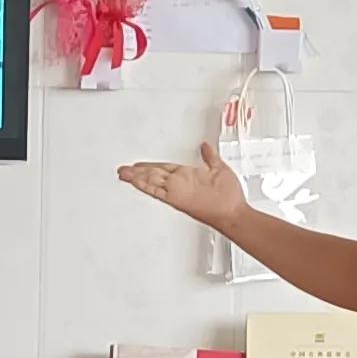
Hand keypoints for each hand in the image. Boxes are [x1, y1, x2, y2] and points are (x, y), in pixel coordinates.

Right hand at [116, 141, 251, 230]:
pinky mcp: (177, 199)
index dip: (151, 166)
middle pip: (154, 175)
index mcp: (188, 176)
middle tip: (124, 169)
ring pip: (152, 182)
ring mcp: (177, 192)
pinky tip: (134, 182)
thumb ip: (209, 156)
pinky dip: (145, 186)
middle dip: (138, 172)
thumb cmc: (229, 196)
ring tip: (123, 173)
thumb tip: (205, 146)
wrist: (233, 211)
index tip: (140, 164)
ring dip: (137, 178)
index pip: (164, 169)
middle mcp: (180, 184)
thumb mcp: (219, 168)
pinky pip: (157, 192)